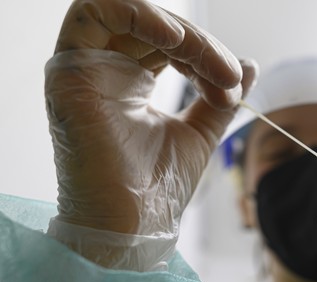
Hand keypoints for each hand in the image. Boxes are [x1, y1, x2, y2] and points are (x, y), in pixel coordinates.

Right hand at [45, 0, 256, 234]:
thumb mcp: (199, 132)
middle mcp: (104, 71)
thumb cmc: (159, 189)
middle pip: (155, 27)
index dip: (207, 55)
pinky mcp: (69, 73)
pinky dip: (141, 16)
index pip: (169, 43)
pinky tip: (178, 40)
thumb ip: (219, 97)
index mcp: (130, 83)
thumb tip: (247, 65)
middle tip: (229, 81)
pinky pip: (93, 13)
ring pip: (132, 14)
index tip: (233, 89)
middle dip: (203, 48)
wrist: (133, 226)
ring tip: (213, 67)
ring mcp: (85, 70)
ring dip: (182, 34)